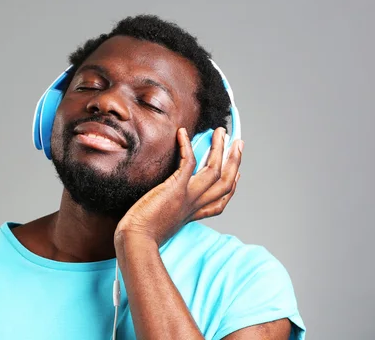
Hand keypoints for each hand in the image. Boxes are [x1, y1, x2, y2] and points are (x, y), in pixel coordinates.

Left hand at [115, 127, 242, 246]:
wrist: (137, 241)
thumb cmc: (141, 237)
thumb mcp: (161, 224)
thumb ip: (167, 214)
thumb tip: (160, 205)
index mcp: (192, 215)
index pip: (220, 201)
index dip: (232, 186)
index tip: (237, 172)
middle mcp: (195, 205)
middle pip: (226, 183)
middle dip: (234, 162)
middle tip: (238, 143)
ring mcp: (187, 196)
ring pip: (214, 170)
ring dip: (219, 149)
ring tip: (220, 132)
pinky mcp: (176, 188)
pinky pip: (189, 162)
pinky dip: (187, 146)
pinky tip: (182, 132)